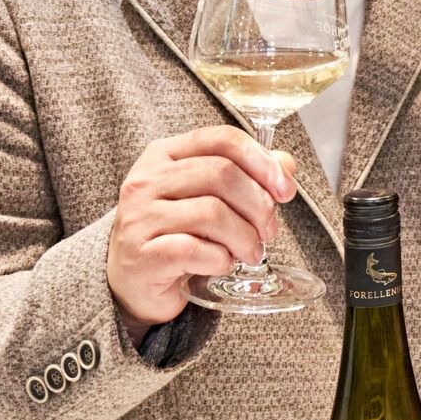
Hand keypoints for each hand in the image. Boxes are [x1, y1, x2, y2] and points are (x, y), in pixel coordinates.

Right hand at [105, 127, 297, 329]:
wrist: (133, 281)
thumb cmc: (176, 232)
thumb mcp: (209, 196)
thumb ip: (247, 175)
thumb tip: (287, 164)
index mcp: (164, 154)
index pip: (222, 139)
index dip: (262, 161)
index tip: (286, 190)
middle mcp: (146, 180)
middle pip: (222, 174)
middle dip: (259, 205)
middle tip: (268, 230)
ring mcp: (139, 217)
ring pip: (212, 213)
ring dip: (244, 237)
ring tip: (250, 251)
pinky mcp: (140, 255)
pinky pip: (194, 250)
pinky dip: (221, 259)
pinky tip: (223, 263)